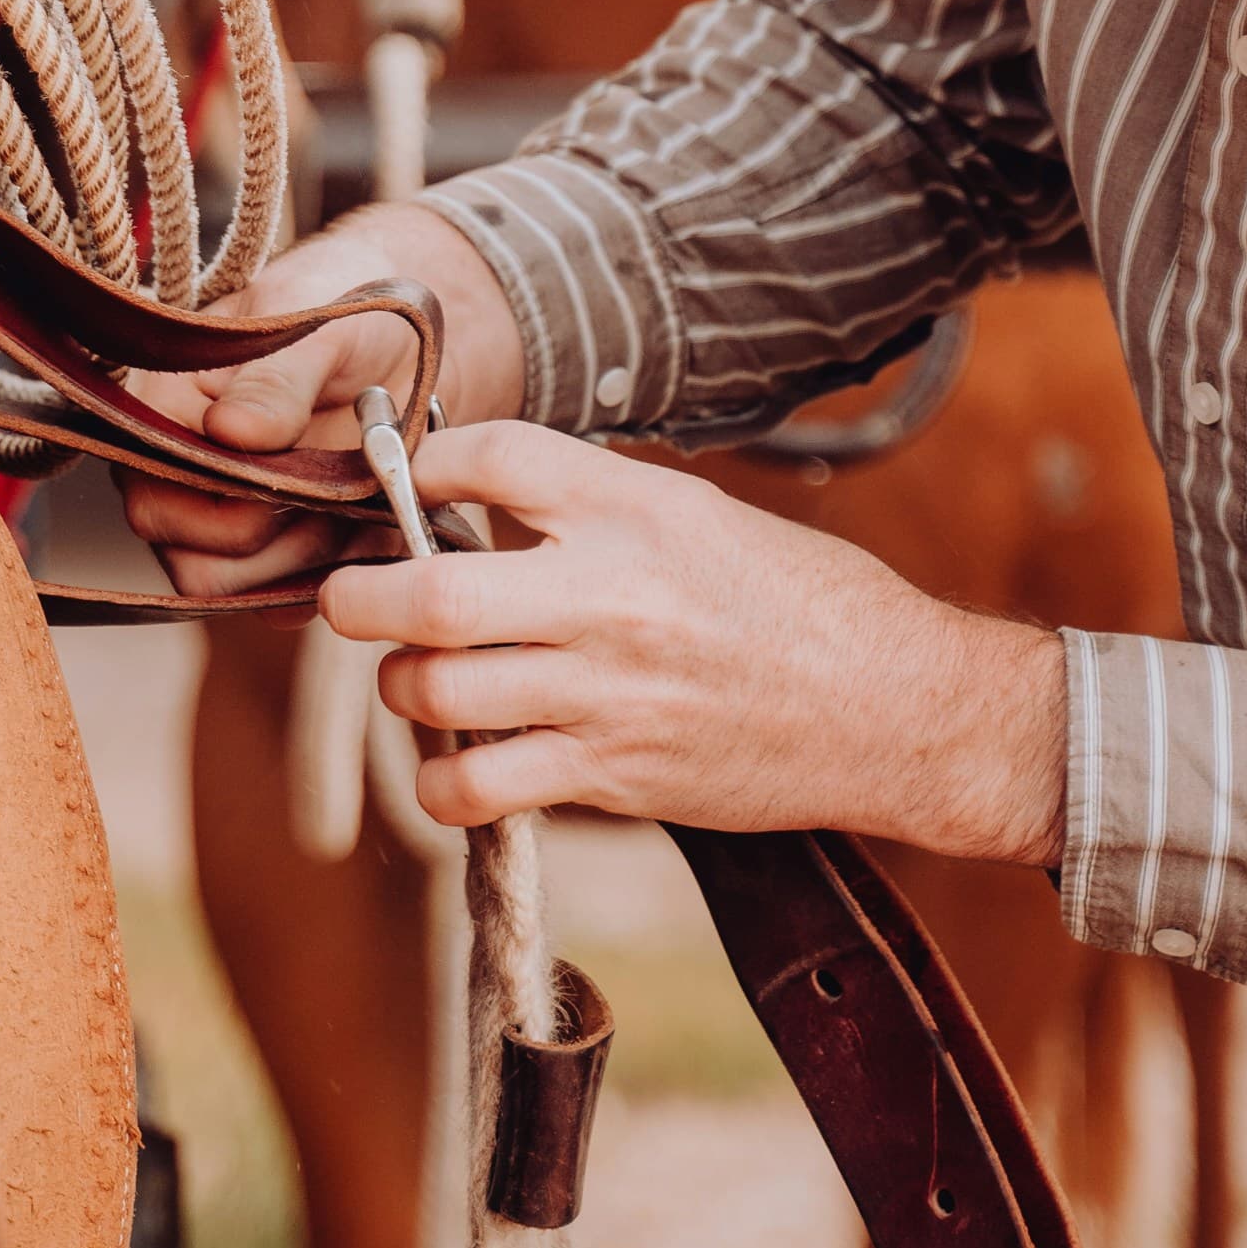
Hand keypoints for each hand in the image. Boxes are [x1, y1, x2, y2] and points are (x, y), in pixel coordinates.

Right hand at [121, 203, 525, 600]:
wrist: (416, 339)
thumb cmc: (355, 312)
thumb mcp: (323, 328)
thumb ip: (279, 378)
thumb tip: (230, 429)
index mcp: (165, 409)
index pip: (153, 498)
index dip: (226, 503)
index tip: (298, 467)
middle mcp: (180, 473)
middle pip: (191, 561)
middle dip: (277, 536)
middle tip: (340, 486)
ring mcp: (224, 518)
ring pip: (237, 591)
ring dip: (308, 558)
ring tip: (361, 498)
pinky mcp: (277, 550)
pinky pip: (286, 599)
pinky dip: (335, 573)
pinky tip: (373, 521)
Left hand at [325, 417, 1066, 863]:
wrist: (897, 709)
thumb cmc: (802, 601)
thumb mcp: (702, 514)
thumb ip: (595, 504)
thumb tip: (481, 495)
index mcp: (637, 508)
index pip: (490, 457)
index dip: (422, 460)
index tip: (403, 479)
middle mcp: (612, 596)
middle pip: (432, 592)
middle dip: (361, 596)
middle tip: (349, 598)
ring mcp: (607, 694)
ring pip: (437, 695)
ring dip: (400, 689)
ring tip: (414, 680)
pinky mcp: (613, 776)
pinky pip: (480, 790)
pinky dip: (442, 782)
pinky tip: (455, 763)